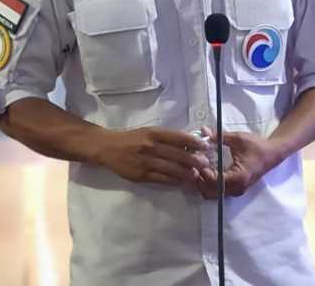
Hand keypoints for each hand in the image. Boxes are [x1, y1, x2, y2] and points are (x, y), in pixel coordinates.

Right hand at [95, 126, 210, 185]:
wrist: (108, 148)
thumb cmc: (131, 138)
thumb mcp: (147, 132)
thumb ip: (165, 137)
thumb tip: (188, 143)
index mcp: (153, 133)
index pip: (177, 137)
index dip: (193, 142)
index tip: (205, 146)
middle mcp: (150, 146)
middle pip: (177, 154)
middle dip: (194, 160)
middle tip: (206, 164)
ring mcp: (146, 161)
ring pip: (171, 168)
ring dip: (186, 172)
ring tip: (196, 175)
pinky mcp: (141, 174)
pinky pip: (161, 179)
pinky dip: (173, 180)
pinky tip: (181, 181)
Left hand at [192, 126, 281, 198]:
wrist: (272, 154)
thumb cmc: (256, 146)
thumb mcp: (237, 138)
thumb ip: (219, 136)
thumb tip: (203, 130)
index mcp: (238, 177)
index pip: (214, 181)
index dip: (202, 171)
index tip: (197, 158)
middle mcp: (236, 188)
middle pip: (210, 191)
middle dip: (199, 179)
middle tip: (195, 163)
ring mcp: (236, 191)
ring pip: (212, 193)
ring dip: (203, 182)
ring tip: (200, 166)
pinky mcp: (235, 189)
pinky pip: (217, 190)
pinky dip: (209, 183)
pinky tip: (207, 169)